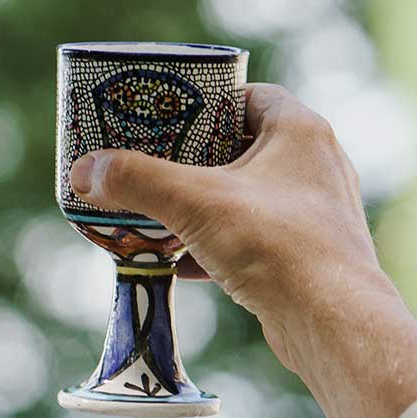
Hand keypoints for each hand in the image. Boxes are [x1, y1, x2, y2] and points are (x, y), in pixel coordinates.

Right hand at [68, 85, 416, 417]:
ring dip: (203, 206)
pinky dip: (217, 245)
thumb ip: (136, 181)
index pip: (247, 95)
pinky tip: (180, 264)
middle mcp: (316, 166)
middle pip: (242, 147)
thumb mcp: (194, 202)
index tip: (165, 117)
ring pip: (246, 197)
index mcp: (300, 131)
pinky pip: (253, 239)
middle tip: (149, 166)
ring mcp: (315, 213)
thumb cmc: (277, 246)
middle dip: (192, 160)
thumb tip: (85, 171)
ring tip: (158, 214)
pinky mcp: (307, 256)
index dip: (204, 102)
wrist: (332, 322)